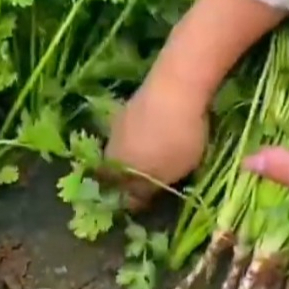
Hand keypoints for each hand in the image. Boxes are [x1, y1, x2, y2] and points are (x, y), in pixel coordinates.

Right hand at [103, 75, 208, 210]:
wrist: (177, 86)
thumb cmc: (174, 140)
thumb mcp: (165, 176)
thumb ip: (145, 191)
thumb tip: (131, 202)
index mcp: (114, 163)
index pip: (112, 184)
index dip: (125, 192)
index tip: (141, 197)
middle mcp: (111, 140)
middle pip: (118, 161)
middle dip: (133, 170)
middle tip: (155, 175)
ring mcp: (122, 117)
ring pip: (129, 141)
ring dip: (143, 148)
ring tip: (166, 151)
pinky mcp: (137, 98)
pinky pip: (141, 124)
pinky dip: (151, 130)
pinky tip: (168, 129)